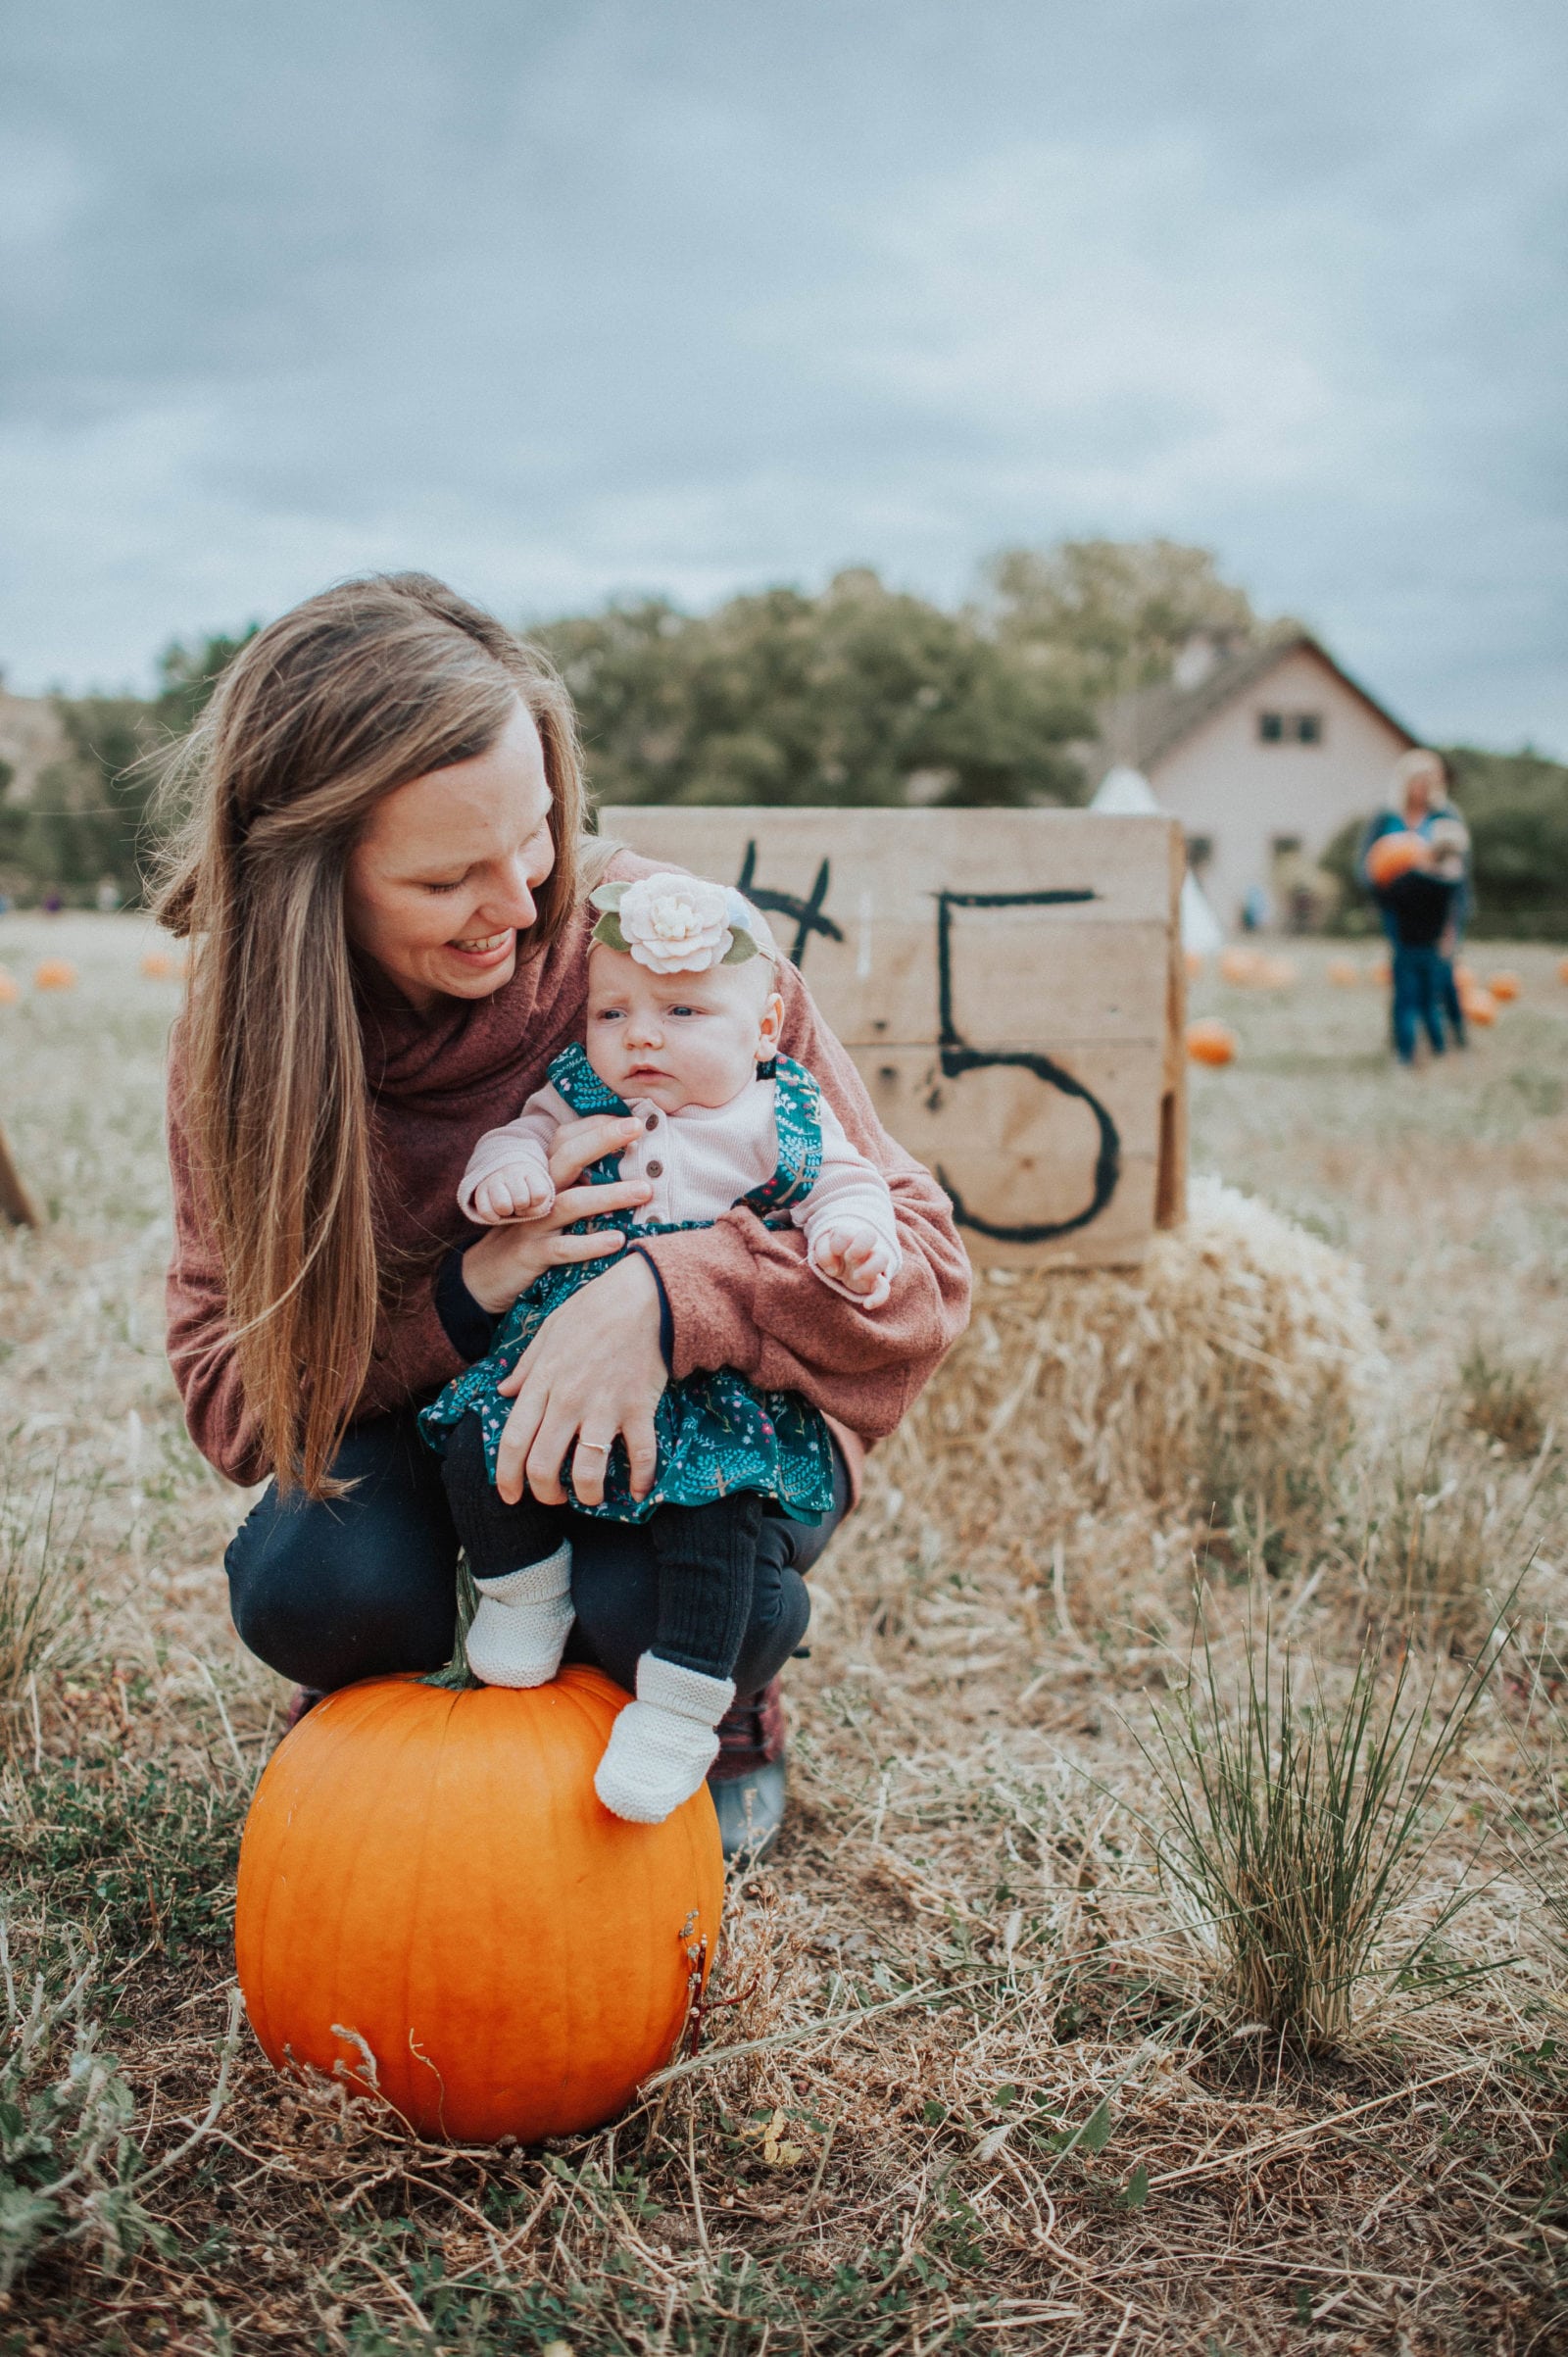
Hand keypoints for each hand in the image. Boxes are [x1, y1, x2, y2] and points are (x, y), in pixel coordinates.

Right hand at [461, 1114, 650, 1316]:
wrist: (486, 1276)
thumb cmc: (532, 1237)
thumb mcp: (552, 1208)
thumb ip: (581, 1189)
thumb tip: (630, 1175)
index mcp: (545, 1178)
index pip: (567, 1140)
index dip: (596, 1126)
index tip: (630, 1120)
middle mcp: (538, 1194)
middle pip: (567, 1158)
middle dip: (601, 1139)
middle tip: (635, 1129)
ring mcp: (532, 1224)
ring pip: (570, 1203)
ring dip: (609, 1195)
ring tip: (644, 1191)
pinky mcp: (531, 1254)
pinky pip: (562, 1248)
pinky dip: (590, 1244)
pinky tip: (618, 1240)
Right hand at [471, 1161, 554, 1224]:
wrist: (505, 1171)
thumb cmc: (527, 1187)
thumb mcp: (541, 1192)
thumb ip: (542, 1204)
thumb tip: (530, 1211)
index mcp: (530, 1171)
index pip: (539, 1194)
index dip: (537, 1202)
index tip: (533, 1197)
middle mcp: (510, 1171)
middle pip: (521, 1200)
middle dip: (522, 1207)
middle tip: (520, 1203)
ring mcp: (493, 1179)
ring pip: (502, 1205)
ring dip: (507, 1211)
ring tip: (509, 1206)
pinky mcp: (479, 1190)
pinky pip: (485, 1211)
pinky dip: (492, 1217)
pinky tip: (497, 1212)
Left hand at [492, 1249, 664, 1507]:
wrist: (644, 1295)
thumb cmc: (594, 1309)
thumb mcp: (548, 1331)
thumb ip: (524, 1366)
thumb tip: (503, 1391)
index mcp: (542, 1382)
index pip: (513, 1442)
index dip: (507, 1477)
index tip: (509, 1496)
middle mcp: (568, 1401)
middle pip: (544, 1465)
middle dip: (544, 1494)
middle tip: (553, 1498)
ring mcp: (604, 1407)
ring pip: (587, 1471)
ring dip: (587, 1494)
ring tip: (590, 1496)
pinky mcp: (639, 1408)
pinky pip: (641, 1456)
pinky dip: (641, 1481)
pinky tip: (639, 1492)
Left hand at [812, 1224, 896, 1310]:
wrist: (844, 1264)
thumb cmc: (832, 1254)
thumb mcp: (822, 1250)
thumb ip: (824, 1253)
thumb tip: (833, 1269)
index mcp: (847, 1236)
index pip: (845, 1233)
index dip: (839, 1242)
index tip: (834, 1251)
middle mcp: (862, 1247)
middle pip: (870, 1235)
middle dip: (859, 1245)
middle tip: (849, 1257)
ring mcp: (871, 1263)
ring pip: (882, 1258)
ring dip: (870, 1267)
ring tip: (856, 1276)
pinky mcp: (875, 1282)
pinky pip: (884, 1288)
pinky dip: (879, 1297)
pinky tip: (867, 1305)